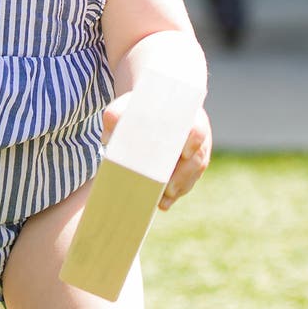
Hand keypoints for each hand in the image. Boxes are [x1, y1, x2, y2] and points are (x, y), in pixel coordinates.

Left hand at [102, 96, 211, 210]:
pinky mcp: (191, 162)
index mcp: (185, 113)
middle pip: (197, 156)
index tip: (183, 154)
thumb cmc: (138, 107)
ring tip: (162, 202)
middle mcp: (196, 131)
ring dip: (180, 188)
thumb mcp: (125, 106)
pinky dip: (177, 191)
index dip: (194, 141)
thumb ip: (116, 116)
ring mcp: (197, 148)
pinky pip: (190, 179)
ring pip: (195, 172)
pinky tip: (163, 202)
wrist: (148, 107)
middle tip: (167, 190)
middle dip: (183, 176)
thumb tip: (109, 137)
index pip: (197, 128)